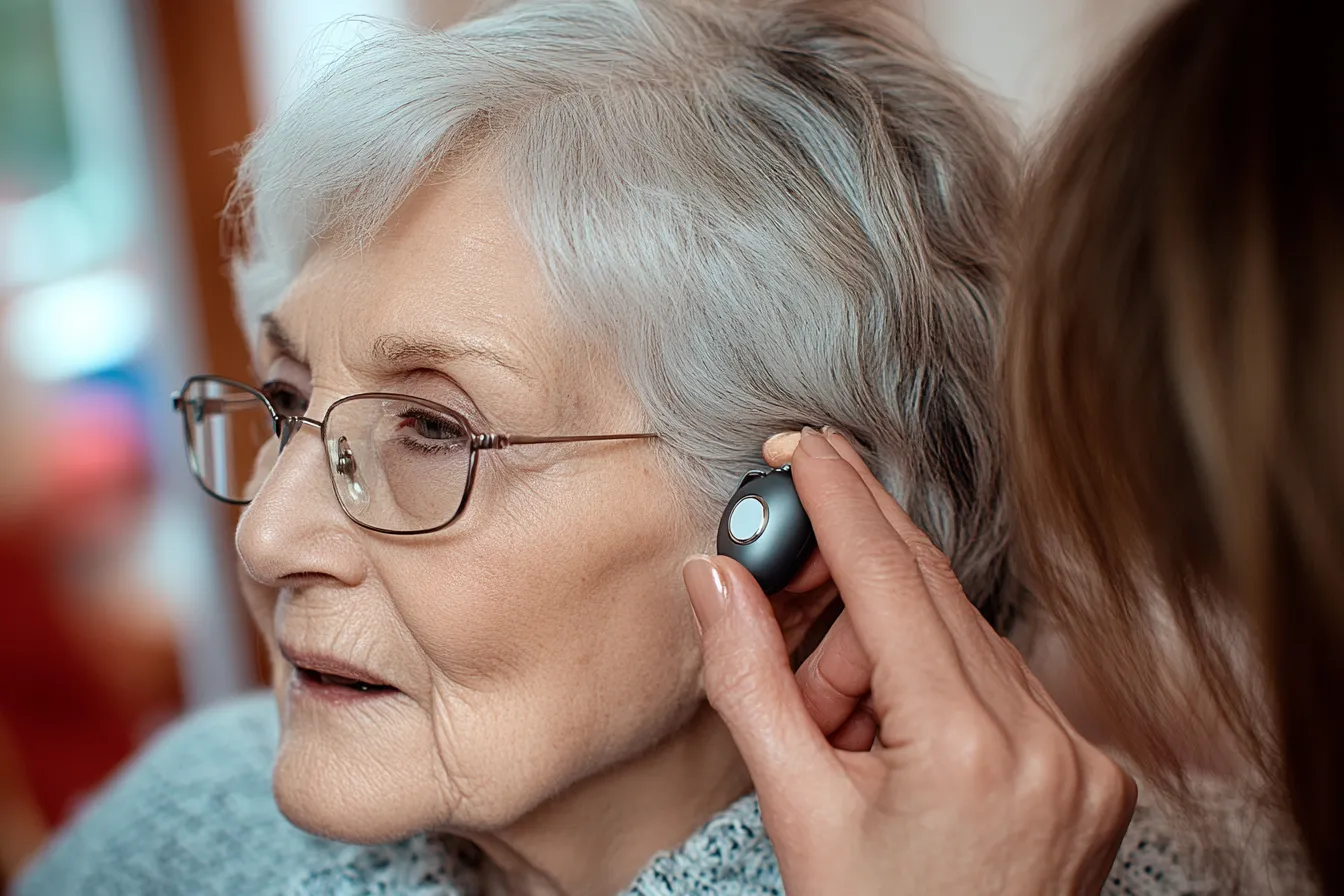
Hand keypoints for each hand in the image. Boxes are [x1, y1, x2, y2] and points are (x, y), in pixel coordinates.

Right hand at [682, 427, 1135, 894]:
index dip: (842, 499)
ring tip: (838, 734)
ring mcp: (1079, 756)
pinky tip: (890, 742)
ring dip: (884, 654)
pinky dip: (934, 684)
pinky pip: (999, 679)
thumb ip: (747, 680)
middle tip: (779, 599)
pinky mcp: (1091, 770)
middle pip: (924, 600)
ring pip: (959, 638)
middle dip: (844, 598)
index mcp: (964, 747)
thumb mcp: (794, 810)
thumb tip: (713, 578)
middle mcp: (1044, 740)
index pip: (893, 578)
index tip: (806, 445)